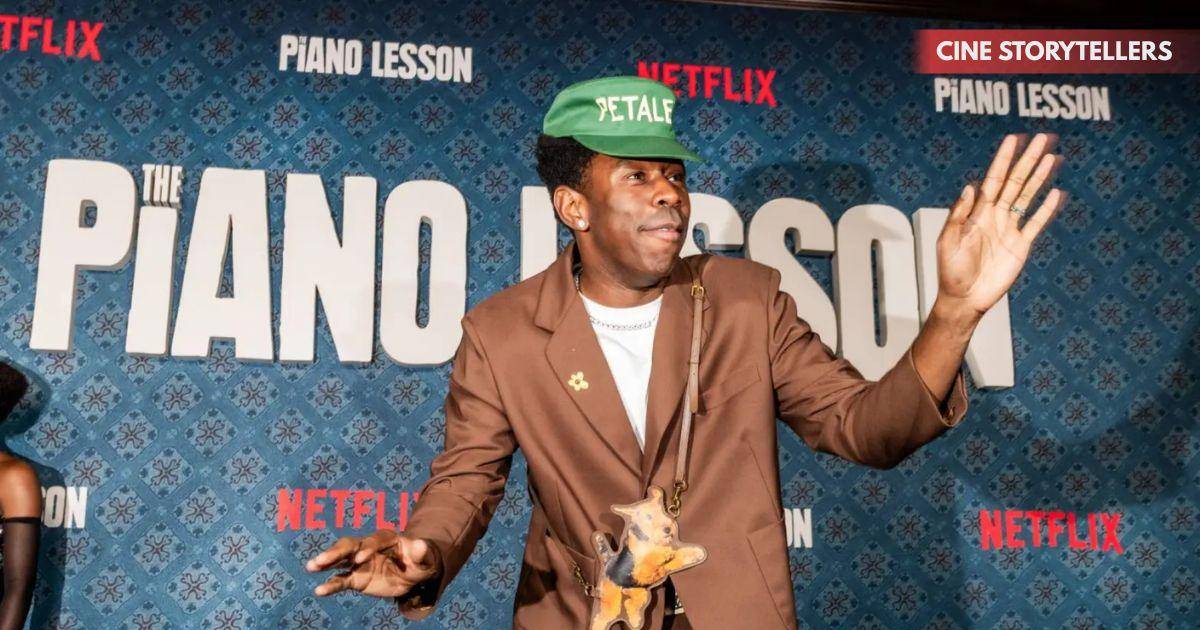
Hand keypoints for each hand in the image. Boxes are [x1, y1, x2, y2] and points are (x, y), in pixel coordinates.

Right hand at [306, 531, 438, 597]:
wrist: (412, 575)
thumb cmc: (420, 563)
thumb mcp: (425, 560)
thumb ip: (422, 553)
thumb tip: (421, 544)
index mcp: (387, 538)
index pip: (374, 541)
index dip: (367, 548)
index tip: (360, 559)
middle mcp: (369, 547)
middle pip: (350, 545)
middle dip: (337, 551)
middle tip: (322, 559)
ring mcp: (359, 562)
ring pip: (340, 559)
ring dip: (326, 561)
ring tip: (312, 566)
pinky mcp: (355, 577)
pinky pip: (341, 580)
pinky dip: (331, 585)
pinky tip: (319, 591)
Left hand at [936, 133, 1067, 320]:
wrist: (965, 298)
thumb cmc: (951, 271)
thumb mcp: (947, 242)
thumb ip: (958, 215)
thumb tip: (970, 187)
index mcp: (976, 212)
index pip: (993, 179)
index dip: (1003, 159)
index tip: (1013, 140)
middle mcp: (995, 216)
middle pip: (1015, 182)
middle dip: (1027, 160)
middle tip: (1042, 139)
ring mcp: (1009, 229)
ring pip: (1028, 197)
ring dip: (1040, 177)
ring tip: (1052, 157)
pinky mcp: (1020, 245)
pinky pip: (1036, 223)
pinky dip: (1047, 209)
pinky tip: (1057, 193)